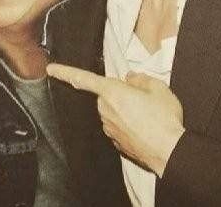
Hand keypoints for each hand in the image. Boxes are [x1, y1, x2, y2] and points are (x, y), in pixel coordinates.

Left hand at [47, 63, 184, 176]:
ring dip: (125, 110)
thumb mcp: (158, 87)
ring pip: (113, 111)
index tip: (50, 69)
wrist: (169, 151)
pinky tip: (144, 126)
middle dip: (119, 94)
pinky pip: (119, 126)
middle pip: (106, 95)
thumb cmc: (163, 118)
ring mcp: (109, 128)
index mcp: (112, 92)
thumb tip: (130, 78)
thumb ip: (140, 79)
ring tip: (148, 114)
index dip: (66, 72)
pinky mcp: (116, 142)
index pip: (84, 79)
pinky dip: (129, 124)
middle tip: (142, 97)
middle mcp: (105, 110)